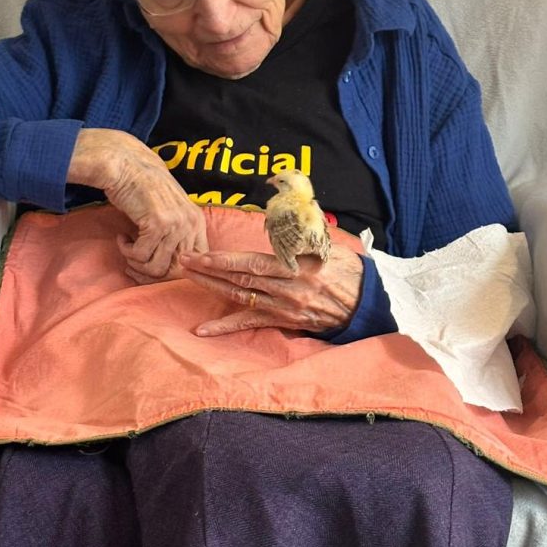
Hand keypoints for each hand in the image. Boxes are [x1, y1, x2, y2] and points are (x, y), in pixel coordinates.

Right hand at [67, 128, 207, 278]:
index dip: (172, 272)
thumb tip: (170, 269)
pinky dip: (126, 250)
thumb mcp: (170, 210)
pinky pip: (140, 255)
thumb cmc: (143, 188)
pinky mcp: (157, 225)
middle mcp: (191, 224)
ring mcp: (175, 225)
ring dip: (136, 262)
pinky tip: (122, 237)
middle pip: (174, 270)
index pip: (195, 263)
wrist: (126, 165)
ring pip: (156, 267)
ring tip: (128, 248)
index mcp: (197, 222)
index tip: (151, 266)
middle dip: (149, 272)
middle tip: (132, 263)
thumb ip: (176, 234)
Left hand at [177, 244, 363, 335]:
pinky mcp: (282, 321)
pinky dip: (224, 327)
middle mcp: (286, 289)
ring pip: (239, 297)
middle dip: (207, 270)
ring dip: (210, 288)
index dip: (224, 261)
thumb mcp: (328, 246)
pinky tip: (202, 330)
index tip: (201, 254)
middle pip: (239, 279)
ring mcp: (282, 307)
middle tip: (182, 260)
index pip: (252, 264)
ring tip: (187, 277)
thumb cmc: (346, 270)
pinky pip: (249, 324)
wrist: (364, 304)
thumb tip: (283, 216)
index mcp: (297, 267)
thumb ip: (302, 235)